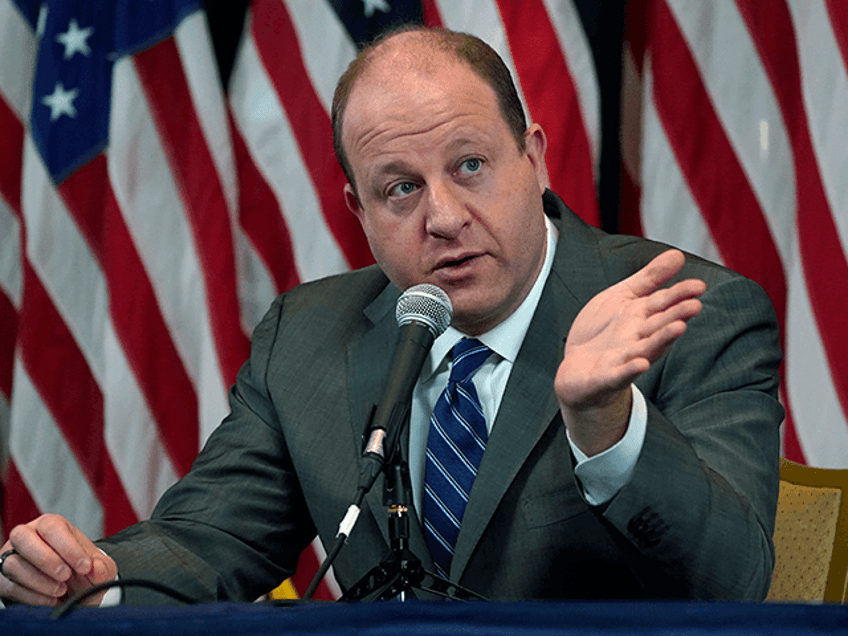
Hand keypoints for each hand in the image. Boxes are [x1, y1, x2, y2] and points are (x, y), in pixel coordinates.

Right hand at [0, 514, 116, 605]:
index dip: (68, 547)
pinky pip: (10, 586)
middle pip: (23, 537)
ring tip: (60, 590)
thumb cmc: (82, 573)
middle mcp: (28, 537)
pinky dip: (32, 596)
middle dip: (46, 559)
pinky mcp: (5, 580)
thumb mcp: (99, 568)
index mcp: (52, 525)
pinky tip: (51, 600)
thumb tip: (94, 568)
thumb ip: (101, 567)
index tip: (84, 567)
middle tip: (65, 576)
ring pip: (13, 563)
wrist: (72, 592)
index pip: (53, 527)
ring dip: (38, 580)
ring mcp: (12, 557)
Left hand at [555, 249, 705, 455]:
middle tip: (695, 305)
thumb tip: (678, 255)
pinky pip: (619, 374)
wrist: (577, 370)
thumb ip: (649, 278)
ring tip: (678, 328)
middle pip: (659, 325)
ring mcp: (623, 359)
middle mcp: (637, 338)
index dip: (680, 294)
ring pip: (646, 348)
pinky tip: (640, 364)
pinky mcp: (606, 377)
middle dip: (677, 315)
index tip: (699, 285)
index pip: (663, 303)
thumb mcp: (623, 297)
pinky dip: (629, 370)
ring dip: (662, 339)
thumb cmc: (601, 333)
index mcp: (641, 318)